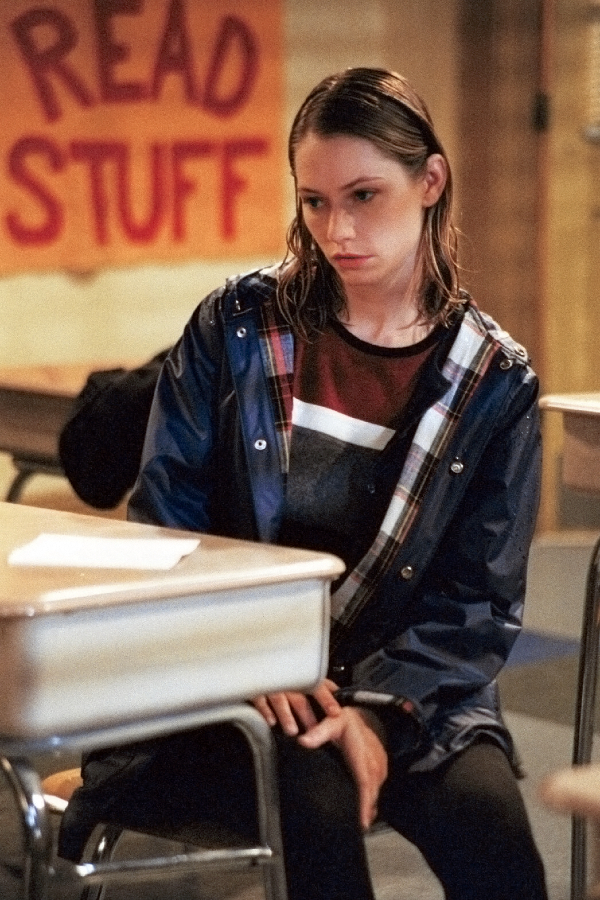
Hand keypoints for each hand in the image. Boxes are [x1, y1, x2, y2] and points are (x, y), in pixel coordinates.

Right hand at [252, 679, 341, 735]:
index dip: (327, 699)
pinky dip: (266, 710)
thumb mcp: (297, 675)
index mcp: (298, 676)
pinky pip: (260, 699)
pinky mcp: (253, 688)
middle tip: (315, 730)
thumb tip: (332, 695)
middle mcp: (285, 679)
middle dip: (307, 714)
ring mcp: (269, 683)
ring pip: (280, 699)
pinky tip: (271, 721)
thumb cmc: (277, 672)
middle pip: (299, 697)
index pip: (317, 685)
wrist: (251, 661)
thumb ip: (312, 685)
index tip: (335, 712)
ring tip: (293, 731)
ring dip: (287, 715)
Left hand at [298, 706, 387, 829]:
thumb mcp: (331, 723)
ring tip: (361, 825)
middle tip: (358, 830)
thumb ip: (317, 733)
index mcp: (362, 754)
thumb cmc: (345, 721)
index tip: (362, 821)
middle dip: (367, 812)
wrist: (363, 715)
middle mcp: (374, 762)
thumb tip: (302, 741)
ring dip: (370, 808)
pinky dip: (372, 800)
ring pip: (376, 792)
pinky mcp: (380, 769)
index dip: (364, 803)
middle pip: (372, 792)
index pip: (364, 782)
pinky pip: (377, 787)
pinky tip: (366, 811)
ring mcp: (380, 766)